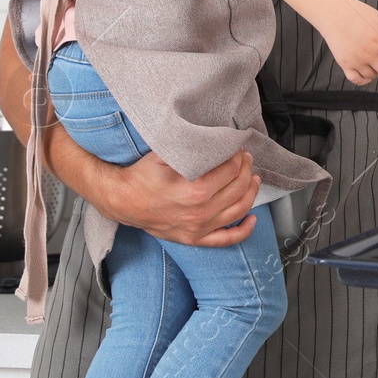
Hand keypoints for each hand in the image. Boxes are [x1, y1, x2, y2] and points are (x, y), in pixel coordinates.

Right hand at [98, 149, 260, 246]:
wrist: (124, 201)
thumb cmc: (144, 176)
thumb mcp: (166, 154)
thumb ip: (193, 146)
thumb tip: (217, 137)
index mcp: (195, 191)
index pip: (231, 169)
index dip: (238, 155)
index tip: (237, 148)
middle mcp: (200, 212)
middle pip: (239, 187)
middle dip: (246, 168)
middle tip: (245, 158)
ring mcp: (199, 228)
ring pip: (239, 210)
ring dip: (251, 192)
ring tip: (254, 179)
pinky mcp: (195, 238)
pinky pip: (226, 239)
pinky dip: (244, 230)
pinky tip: (253, 219)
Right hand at [324, 0, 377, 83]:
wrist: (333, 12)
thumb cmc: (356, 13)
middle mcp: (370, 52)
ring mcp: (357, 60)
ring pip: (373, 77)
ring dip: (374, 70)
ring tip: (368, 56)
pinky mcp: (345, 64)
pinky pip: (358, 81)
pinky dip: (364, 79)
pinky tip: (364, 71)